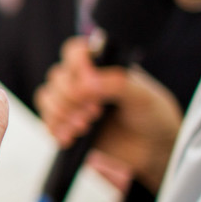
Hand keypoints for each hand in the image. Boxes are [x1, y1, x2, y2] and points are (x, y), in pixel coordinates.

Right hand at [36, 37, 181, 190]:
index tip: (90, 81)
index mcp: (102, 65)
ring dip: (60, 114)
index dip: (76, 63)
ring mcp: (74, 103)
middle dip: (70, 97)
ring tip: (83, 127)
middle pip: (57, 77)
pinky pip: (47, 122)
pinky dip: (55, 130)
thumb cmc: (153, 116)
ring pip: (46, 98)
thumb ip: (116, 84)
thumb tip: (86, 82)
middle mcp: (84, 81)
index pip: (75, 51)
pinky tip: (71, 138)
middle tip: (94, 112)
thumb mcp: (142, 96)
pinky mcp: (68, 125)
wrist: (154, 149)